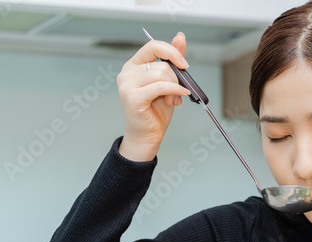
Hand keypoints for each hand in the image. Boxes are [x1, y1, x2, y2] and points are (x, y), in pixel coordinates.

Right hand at [116, 32, 191, 161]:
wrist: (147, 135)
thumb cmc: (156, 111)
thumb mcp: (168, 82)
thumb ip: (173, 61)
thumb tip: (180, 37)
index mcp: (134, 65)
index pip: (152, 46)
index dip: (172, 51)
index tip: (184, 64)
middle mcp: (127, 72)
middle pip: (161, 64)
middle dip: (176, 79)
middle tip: (179, 93)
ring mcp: (127, 84)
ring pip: (162, 74)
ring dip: (175, 87)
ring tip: (173, 100)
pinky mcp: (132, 97)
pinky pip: (160, 86)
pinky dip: (175, 91)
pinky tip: (180, 97)